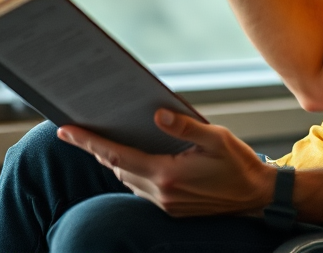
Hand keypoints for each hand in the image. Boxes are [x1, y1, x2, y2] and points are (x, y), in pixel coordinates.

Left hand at [57, 110, 276, 216]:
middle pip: (116, 167)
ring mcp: (165, 204)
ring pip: (126, 178)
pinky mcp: (171, 209)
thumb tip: (157, 114)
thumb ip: (185, 126)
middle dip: (97, 148)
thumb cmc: (239, 165)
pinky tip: (134, 155)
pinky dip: (132, 170)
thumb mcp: (217, 139)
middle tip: (79, 127)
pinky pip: (141, 188)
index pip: (116, 156)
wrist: (257, 198)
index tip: (65, 130)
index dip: (88, 142)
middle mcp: (160, 194)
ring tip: (104, 137)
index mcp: (167, 175)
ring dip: (114, 160)